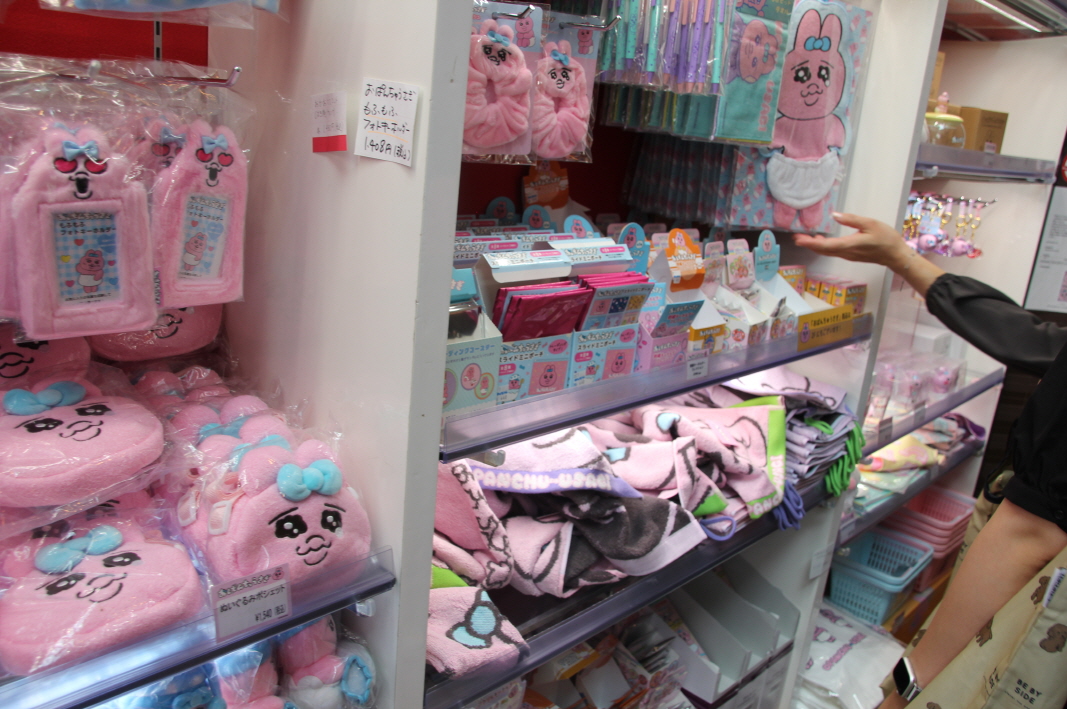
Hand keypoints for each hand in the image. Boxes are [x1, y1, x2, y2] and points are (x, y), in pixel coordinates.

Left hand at [793, 212, 911, 269]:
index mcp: (850, 244)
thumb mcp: (870, 224)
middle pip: (823, 250)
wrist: (896, 255)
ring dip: (814, 246)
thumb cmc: (886, 238)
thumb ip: (852, 220)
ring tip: (803, 238)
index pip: (827, 245)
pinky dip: (823, 247)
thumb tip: (835, 215)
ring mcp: (848, 255)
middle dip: (808, 244)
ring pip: (827, 252)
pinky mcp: (851, 255)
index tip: (800, 239)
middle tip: (796, 237)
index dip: (812, 243)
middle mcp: (846, 253)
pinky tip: (820, 241)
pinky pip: (833, 252)